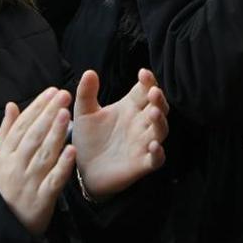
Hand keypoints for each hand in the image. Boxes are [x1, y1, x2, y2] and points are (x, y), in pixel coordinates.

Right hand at [0, 88, 75, 235]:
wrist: (4, 224)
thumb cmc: (5, 185)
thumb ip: (6, 132)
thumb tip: (11, 105)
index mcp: (5, 155)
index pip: (22, 126)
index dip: (37, 107)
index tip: (52, 91)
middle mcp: (16, 166)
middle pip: (33, 136)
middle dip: (48, 114)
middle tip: (64, 95)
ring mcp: (29, 183)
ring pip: (43, 155)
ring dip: (55, 134)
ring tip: (67, 114)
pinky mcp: (42, 199)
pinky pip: (53, 180)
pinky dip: (62, 166)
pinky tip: (72, 151)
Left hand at [71, 69, 168, 201]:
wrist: (82, 171)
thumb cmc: (88, 139)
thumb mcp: (84, 114)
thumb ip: (86, 93)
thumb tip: (89, 72)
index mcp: (129, 107)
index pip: (145, 90)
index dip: (148, 81)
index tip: (143, 73)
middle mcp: (140, 124)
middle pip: (158, 107)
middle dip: (159, 99)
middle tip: (153, 91)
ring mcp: (143, 144)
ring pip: (160, 130)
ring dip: (160, 121)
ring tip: (154, 113)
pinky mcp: (141, 164)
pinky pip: (156, 159)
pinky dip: (158, 153)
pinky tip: (154, 146)